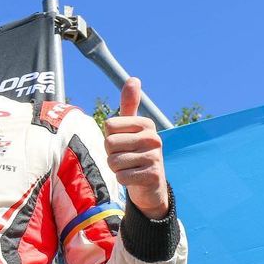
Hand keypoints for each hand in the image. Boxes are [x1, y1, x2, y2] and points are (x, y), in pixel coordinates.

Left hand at [103, 77, 169, 218]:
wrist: (151, 184)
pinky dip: (123, 180)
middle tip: (125, 158)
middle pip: (109, 143)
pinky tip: (134, 178)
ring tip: (130, 168)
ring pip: (114, 161)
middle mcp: (153, 138)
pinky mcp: (153, 175)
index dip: (109, 138)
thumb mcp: (131, 128)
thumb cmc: (135, 153)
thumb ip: (129, 105)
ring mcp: (155, 157)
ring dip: (116, 168)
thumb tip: (134, 79)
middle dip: (111, 154)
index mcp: (146, 124)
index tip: (122, 144)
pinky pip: (122, 176)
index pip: (108, 126)